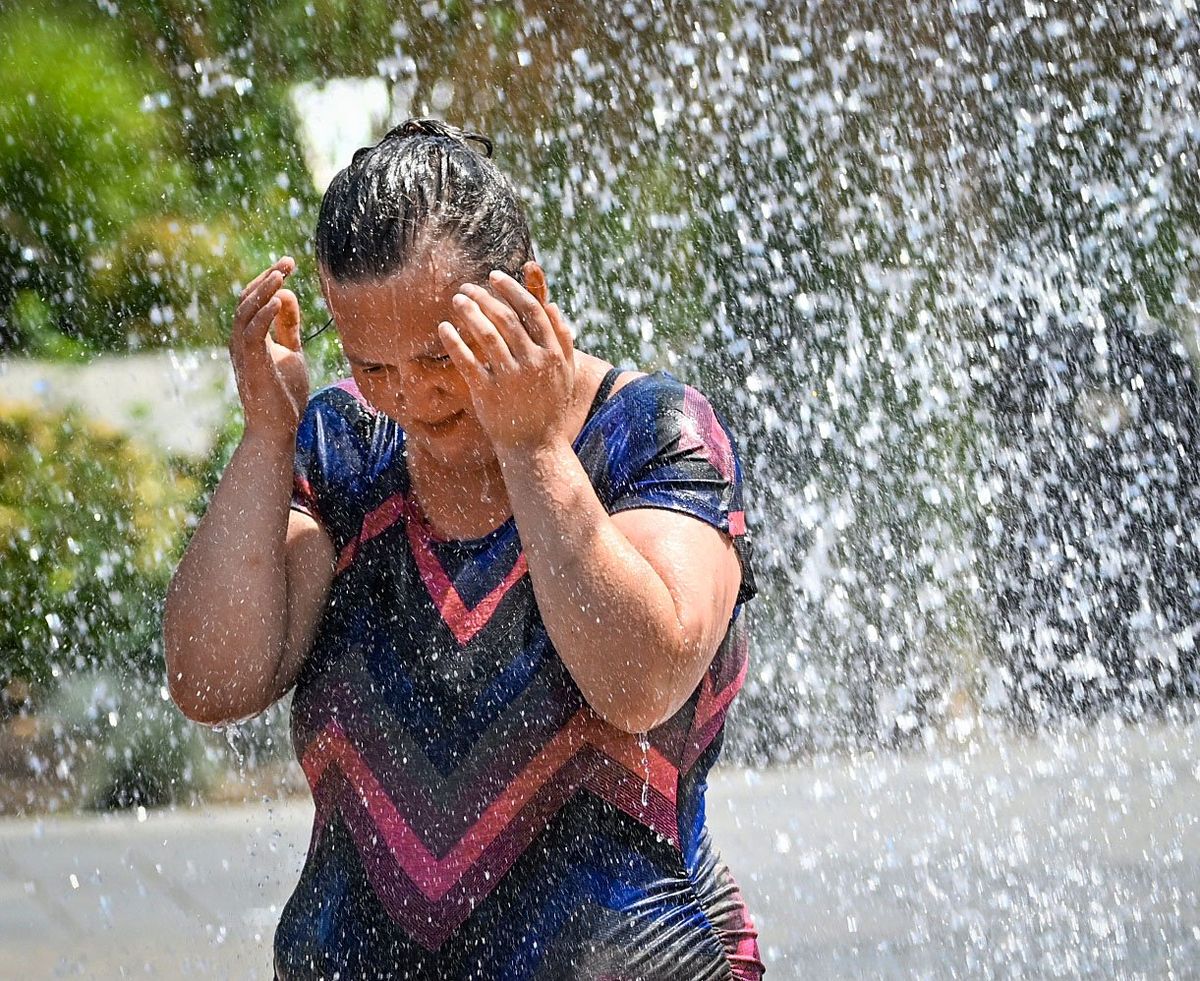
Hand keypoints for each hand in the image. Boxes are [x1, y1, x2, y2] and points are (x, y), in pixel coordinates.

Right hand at [229, 257, 308, 445]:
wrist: (277, 429)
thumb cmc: (284, 395)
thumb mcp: (291, 352)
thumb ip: (288, 327)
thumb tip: (288, 295)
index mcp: (250, 337)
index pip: (255, 299)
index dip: (270, 279)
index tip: (289, 262)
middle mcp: (241, 340)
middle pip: (248, 299)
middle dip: (268, 277)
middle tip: (288, 260)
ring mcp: (243, 352)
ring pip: (246, 311)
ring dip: (264, 290)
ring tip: (282, 274)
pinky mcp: (251, 363)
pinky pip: (252, 332)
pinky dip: (264, 314)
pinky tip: (279, 299)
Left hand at [438, 261, 575, 453]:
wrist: (536, 447)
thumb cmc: (548, 407)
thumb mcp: (565, 373)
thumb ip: (562, 340)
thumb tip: (552, 307)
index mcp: (553, 354)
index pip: (532, 311)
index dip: (512, 290)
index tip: (495, 277)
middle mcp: (534, 364)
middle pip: (507, 319)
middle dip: (485, 297)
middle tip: (467, 286)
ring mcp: (511, 379)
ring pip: (487, 336)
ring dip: (470, 313)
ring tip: (457, 300)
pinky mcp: (489, 394)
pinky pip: (468, 362)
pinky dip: (455, 342)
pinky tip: (444, 328)